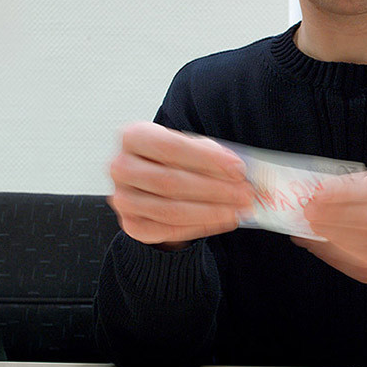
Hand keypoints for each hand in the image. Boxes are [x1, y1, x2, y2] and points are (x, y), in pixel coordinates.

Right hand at [108, 122, 253, 247]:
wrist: (153, 185)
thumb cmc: (176, 160)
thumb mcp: (191, 148)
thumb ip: (210, 154)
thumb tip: (238, 170)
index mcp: (134, 136)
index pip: (170, 147)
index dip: (206, 159)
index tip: (238, 169)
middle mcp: (121, 167)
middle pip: (170, 181)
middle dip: (214, 189)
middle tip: (245, 194)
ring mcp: (123, 199)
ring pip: (171, 210)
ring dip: (212, 211)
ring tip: (239, 209)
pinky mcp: (133, 225)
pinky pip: (170, 229)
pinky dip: (202, 225)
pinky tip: (225, 220)